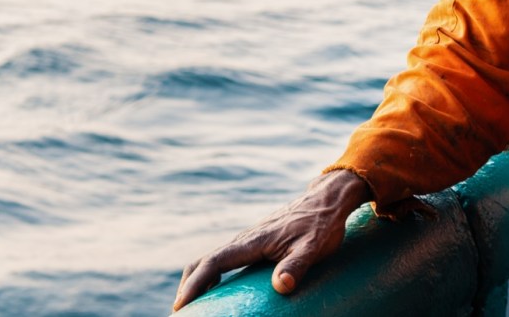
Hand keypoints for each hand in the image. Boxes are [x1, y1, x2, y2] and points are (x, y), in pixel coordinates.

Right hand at [173, 168, 371, 310]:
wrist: (327, 201)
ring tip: (195, 307)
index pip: (213, 263)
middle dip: (188, 286)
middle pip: (204, 262)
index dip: (195, 284)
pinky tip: (217, 292)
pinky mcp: (255, 243)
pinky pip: (225, 260)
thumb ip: (296, 265)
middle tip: (182, 311)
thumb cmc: (321, 225)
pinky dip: (212, 276)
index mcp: (252, 241)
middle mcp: (244, 240)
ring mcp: (248, 240)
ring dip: (198, 282)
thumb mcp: (313, 247)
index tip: (181, 305)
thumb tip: (282, 286)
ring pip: (213, 260)